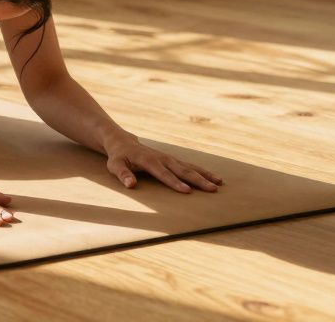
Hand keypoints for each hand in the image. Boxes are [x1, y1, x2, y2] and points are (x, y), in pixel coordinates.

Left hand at [105, 137, 223, 192]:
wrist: (124, 143)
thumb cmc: (119, 157)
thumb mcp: (114, 165)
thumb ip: (123, 174)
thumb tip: (130, 184)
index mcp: (148, 160)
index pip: (163, 173)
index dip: (174, 182)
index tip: (187, 191)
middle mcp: (162, 158)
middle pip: (182, 170)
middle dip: (198, 180)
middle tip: (212, 189)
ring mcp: (169, 158)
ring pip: (189, 167)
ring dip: (204, 175)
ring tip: (219, 183)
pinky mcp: (173, 160)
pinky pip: (189, 166)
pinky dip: (202, 172)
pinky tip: (214, 178)